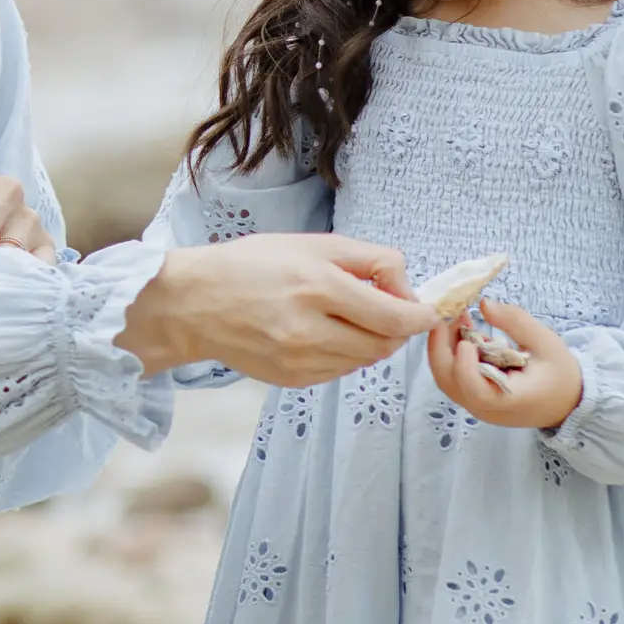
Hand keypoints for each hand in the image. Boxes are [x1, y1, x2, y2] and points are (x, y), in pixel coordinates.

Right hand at [121, 234, 432, 383]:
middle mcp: (310, 329)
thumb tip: (407, 288)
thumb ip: (369, 260)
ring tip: (350, 318)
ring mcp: (300, 360)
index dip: (420, 316)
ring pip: (364, 360)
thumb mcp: (312, 245)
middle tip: (389, 310)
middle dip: (397, 329)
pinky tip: (325, 334)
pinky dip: (346, 355)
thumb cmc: (252, 265)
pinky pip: (339, 372)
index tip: (428, 310)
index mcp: (319, 286)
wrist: (195, 303)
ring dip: (371, 341)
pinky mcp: (291, 379)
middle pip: (384, 343)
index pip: (394, 317)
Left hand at [426, 297, 581, 432]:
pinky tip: (465, 330)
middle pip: (448, 381)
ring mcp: (476, 405)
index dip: (464, 365)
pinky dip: (453, 352)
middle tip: (449, 313)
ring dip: (445, 345)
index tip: (466, 338)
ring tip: (458, 317)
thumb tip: (483, 304)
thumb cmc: (559, 373)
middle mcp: (485, 407)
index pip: (475, 390)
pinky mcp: (473, 397)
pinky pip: (453, 376)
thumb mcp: (545, 342)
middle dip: (441, 344)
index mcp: (508, 400)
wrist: (567, 402)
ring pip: (446, 377)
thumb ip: (515, 322)